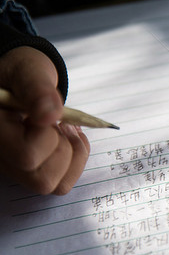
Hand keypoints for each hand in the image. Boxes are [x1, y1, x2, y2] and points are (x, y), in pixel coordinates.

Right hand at [0, 46, 89, 194]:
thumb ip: (37, 88)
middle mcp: (1, 158)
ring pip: (55, 184)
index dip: (48, 136)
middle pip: (42, 179)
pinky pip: (61, 182)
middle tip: (62, 123)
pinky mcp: (31, 171)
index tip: (48, 114)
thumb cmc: (21, 73)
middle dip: (64, 148)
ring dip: (72, 154)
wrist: (19, 79)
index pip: (27, 156)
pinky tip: (68, 139)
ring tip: (65, 129)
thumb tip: (50, 115)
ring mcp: (15, 168)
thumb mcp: (28, 70)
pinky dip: (75, 160)